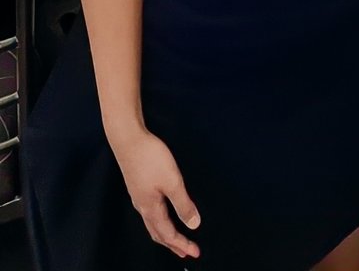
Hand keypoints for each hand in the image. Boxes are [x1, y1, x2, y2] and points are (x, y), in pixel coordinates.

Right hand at [109, 128, 200, 258]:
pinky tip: (163, 215)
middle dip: (173, 245)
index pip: (168, 234)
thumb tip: (194, 225)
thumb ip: (183, 204)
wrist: (128, 140)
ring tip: (176, 239)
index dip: (182, 244)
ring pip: (152, 224)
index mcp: (151, 208)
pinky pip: (150, 213)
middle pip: (158, 234)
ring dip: (165, 235)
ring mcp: (139, 197)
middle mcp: (142, 207)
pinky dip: (159, 222)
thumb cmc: (151, 159)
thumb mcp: (172, 181)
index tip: (196, 252)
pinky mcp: (138, 187)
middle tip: (186, 252)